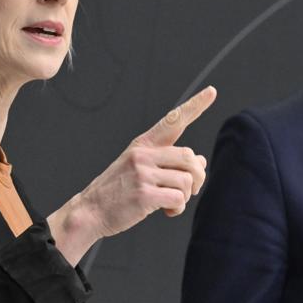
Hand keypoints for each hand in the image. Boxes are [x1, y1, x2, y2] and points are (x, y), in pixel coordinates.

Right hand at [48, 86, 216, 263]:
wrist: (91, 210)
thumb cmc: (118, 190)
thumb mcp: (139, 168)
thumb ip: (169, 162)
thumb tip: (201, 161)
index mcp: (143, 144)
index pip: (173, 121)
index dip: (194, 106)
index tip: (211, 91)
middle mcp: (143, 154)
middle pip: (189, 157)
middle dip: (197, 177)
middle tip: (190, 190)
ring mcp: (142, 173)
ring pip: (186, 180)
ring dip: (185, 196)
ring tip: (170, 203)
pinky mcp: (144, 194)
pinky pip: (178, 199)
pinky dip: (177, 208)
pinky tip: (166, 211)